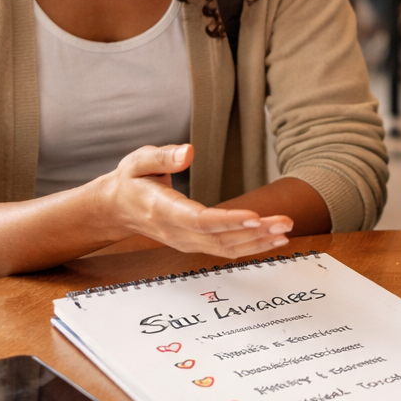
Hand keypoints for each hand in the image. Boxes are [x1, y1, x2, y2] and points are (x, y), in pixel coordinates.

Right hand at [97, 144, 293, 259]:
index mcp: (162, 210)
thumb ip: (162, 157)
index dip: (227, 221)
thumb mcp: (138, 161)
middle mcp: (176, 232)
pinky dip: (250, 247)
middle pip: (218, 237)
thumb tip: (189, 151)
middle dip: (254, 233)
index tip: (254, 217)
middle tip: (284, 223)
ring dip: (258, 242)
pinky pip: (224, 249)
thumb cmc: (130, 181)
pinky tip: (273, 240)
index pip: (198, 220)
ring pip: (224, 247)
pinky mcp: (194, 243)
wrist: (115, 209)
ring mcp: (185, 242)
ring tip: (285, 231)